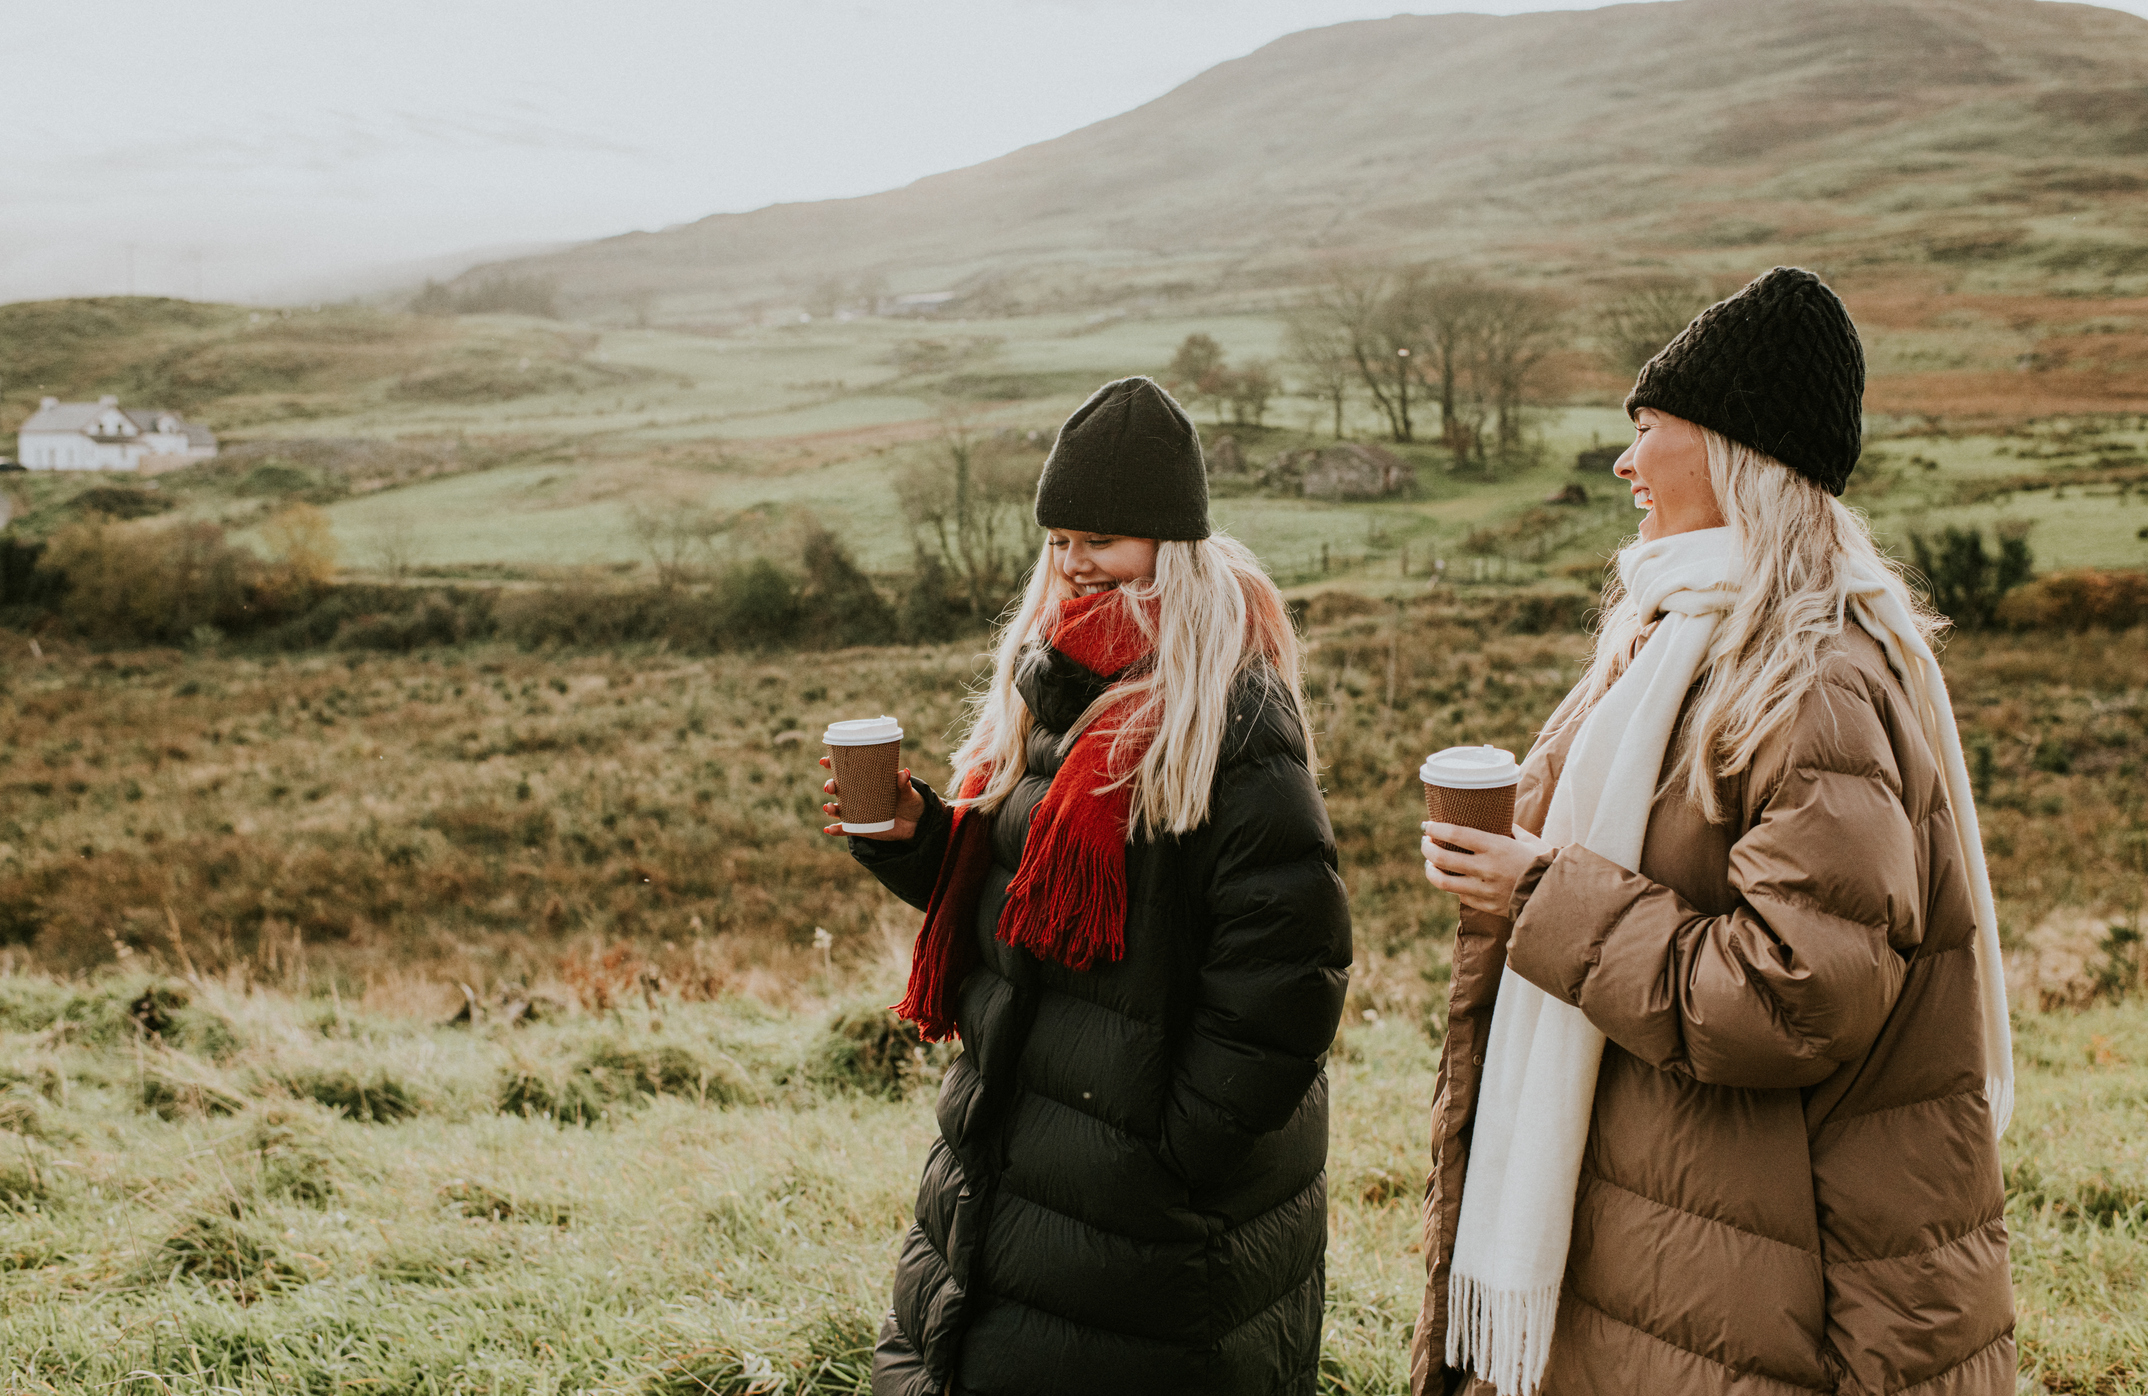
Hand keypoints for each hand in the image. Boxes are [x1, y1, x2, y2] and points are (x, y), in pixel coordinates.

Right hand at [819, 757, 926, 840]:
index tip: (824, 761)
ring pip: (838, 809)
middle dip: (830, 786)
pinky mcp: (861, 828)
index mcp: (867, 781)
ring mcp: (858, 812)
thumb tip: (904, 773)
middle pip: (838, 789)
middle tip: (830, 787)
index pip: (847, 770)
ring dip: (830, 808)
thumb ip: (904, 784)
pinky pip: (844, 829)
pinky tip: (828, 829)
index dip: (833, 764)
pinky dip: (835, 830)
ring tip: (828, 807)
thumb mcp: (908, 792)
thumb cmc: (909, 801)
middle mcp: (858, 796)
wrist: (915, 824)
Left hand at [1421, 822, 1555, 916]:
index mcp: (1496, 847)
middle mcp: (1486, 868)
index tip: (1426, 825)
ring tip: (1429, 864)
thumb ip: (1510, 829)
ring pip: (1444, 882)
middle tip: (1425, 843)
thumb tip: (1499, 817)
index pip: (1456, 834)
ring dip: (1431, 871)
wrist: (1557, 896)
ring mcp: (1484, 889)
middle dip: (1427, 848)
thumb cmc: (1545, 863)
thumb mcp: (1528, 840)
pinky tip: (1451, 879)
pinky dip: (1453, 886)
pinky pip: (1461, 896)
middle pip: (1442, 858)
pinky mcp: (1486, 905)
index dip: (1436, 829)